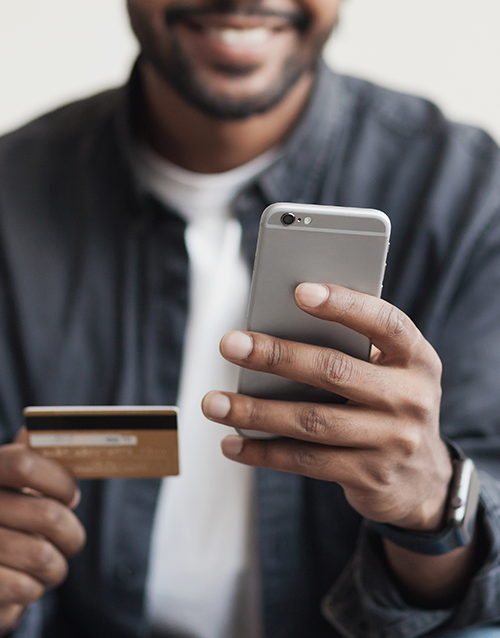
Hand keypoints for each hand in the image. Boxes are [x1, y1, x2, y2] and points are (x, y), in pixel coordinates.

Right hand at [0, 436, 85, 634]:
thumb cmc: (4, 515)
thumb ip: (32, 457)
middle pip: (48, 516)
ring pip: (42, 557)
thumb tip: (69, 430)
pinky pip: (26, 588)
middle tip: (69, 538)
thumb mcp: (9, 481)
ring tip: (50, 564)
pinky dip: (35, 588)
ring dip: (56, 566)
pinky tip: (26, 582)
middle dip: (71, 533)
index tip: (70, 494)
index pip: (25, 464)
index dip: (59, 480)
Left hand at [202, 282, 452, 531]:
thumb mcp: (390, 372)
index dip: (344, 305)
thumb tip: (276, 329)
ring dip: (256, 411)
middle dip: (276, 356)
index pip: (385, 322)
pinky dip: (264, 452)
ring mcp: (393, 441)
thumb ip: (352, 350)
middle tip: (230, 345)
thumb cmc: (389, 404)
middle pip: (334, 371)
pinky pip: (306, 461)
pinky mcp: (369, 476)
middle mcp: (410, 398)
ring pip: (312, 421)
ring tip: (213, 402)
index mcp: (416, 358)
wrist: (424, 479)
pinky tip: (232, 444)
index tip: (299, 291)